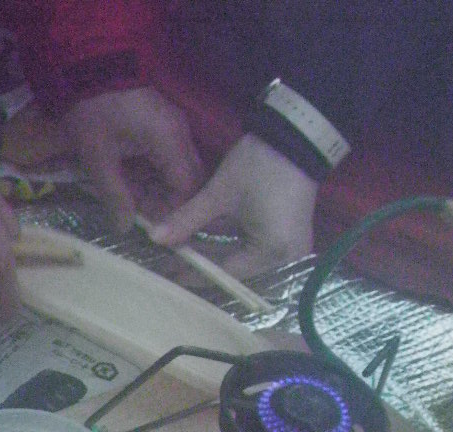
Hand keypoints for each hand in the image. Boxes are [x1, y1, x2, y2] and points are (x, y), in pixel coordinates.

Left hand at [61, 87, 203, 231]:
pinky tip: (131, 185)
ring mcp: (172, 128)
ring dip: (157, 191)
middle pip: (187, 181)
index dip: (175, 212)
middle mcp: (179, 134)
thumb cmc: (91, 109)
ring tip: (131, 203)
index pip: (187, 187)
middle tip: (140, 218)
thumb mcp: (97, 157)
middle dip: (166, 204)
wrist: (86, 63)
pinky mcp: (161, 126)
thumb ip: (114, 195)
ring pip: (177, 172)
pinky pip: (166, 159)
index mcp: (169, 140)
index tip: (155, 229)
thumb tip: (124, 228)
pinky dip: (151, 176)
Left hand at [149, 134, 317, 276]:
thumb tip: (155, 237)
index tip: (168, 275)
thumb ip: (187, 219)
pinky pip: (252, 248)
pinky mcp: (286, 236)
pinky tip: (203, 242)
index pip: (225, 272)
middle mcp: (284, 259)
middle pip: (235, 269)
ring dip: (213, 254)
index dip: (194, 273)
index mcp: (271, 252)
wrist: (297, 135)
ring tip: (182, 253)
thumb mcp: (220, 194)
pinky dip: (228, 244)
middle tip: (170, 265)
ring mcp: (288, 249)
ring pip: (241, 259)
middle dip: (203, 264)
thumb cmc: (259, 165)